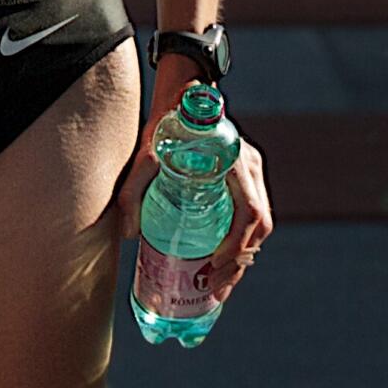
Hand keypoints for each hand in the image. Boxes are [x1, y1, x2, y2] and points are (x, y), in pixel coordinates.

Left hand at [111, 73, 274, 305]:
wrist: (183, 99)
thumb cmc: (166, 124)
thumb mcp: (145, 152)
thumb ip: (133, 188)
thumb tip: (127, 233)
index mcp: (235, 159)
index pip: (250, 211)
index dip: (237, 244)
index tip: (214, 264)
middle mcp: (250, 168)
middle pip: (259, 226)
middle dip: (239, 263)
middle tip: (215, 288)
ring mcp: (252, 175)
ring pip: (259, 226)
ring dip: (242, 260)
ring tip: (218, 287)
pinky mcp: (245, 183)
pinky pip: (251, 219)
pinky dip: (241, 245)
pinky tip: (221, 266)